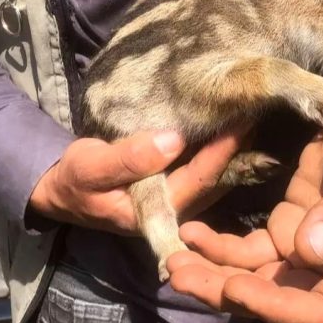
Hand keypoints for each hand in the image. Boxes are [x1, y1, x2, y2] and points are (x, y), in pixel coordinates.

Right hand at [28, 128, 246, 233]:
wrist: (65, 190)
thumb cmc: (75, 179)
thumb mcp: (91, 166)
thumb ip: (129, 158)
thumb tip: (172, 140)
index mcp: (155, 213)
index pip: (199, 180)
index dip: (222, 152)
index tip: (242, 120)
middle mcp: (174, 212)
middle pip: (215, 180)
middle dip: (237, 147)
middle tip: (256, 110)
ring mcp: (177, 201)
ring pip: (214, 177)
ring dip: (233, 149)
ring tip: (251, 114)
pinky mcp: (176, 189)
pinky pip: (205, 170)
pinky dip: (219, 149)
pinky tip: (231, 127)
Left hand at [167, 99, 322, 322]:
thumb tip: (310, 251)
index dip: (281, 308)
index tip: (237, 288)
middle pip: (280, 299)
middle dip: (229, 293)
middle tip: (180, 279)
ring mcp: (309, 252)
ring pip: (257, 277)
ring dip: (215, 274)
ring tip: (172, 260)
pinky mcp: (287, 229)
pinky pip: (249, 249)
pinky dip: (219, 246)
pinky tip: (190, 233)